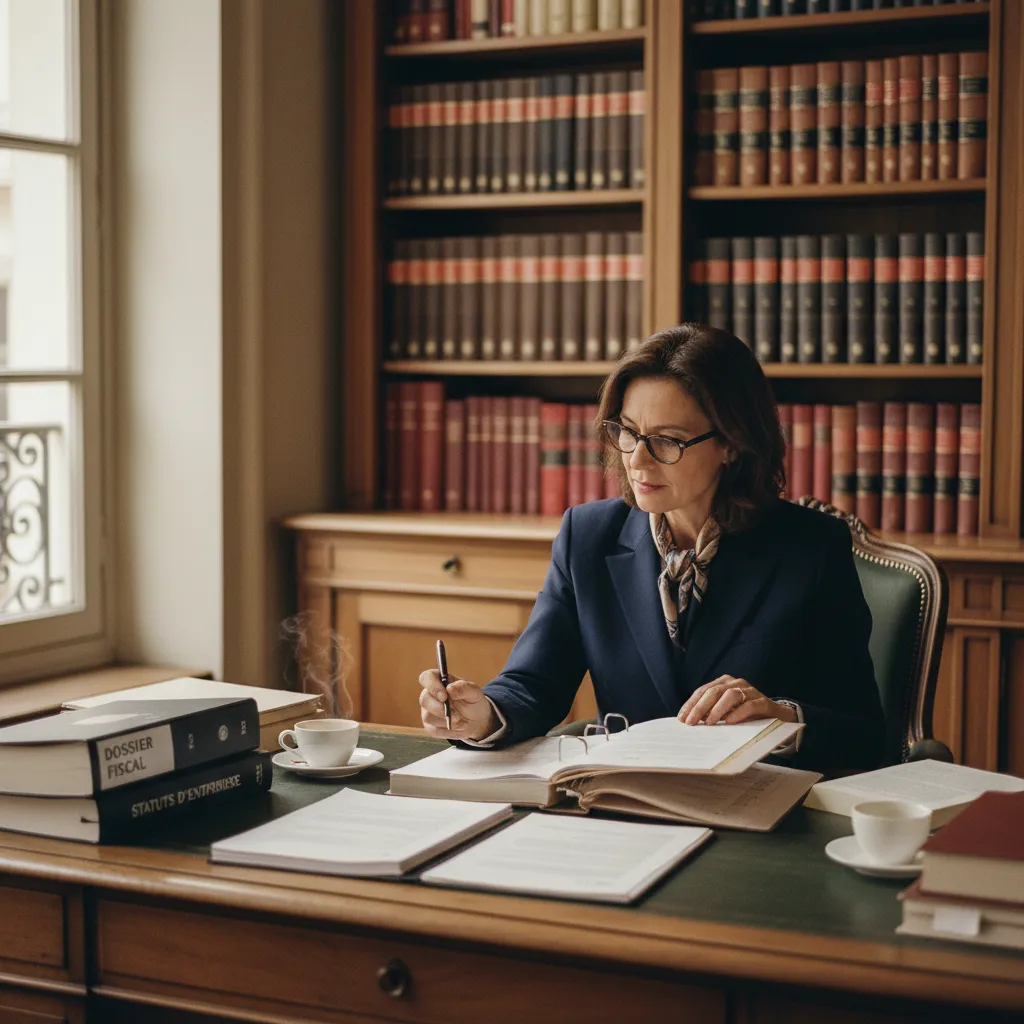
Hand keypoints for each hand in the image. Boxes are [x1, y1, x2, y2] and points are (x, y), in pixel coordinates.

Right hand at [418, 669, 499, 740]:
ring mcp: (428, 710)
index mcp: (440, 680)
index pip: (427, 677)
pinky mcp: (429, 725)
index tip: (444, 697)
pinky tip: (457, 727)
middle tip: (457, 716)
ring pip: (428, 716)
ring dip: (447, 721)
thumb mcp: (474, 692)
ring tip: (462, 721)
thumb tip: (449, 688)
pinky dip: (447, 731)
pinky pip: (433, 729)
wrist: (476, 720)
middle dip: (441, 709)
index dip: (432, 686)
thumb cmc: (474, 701)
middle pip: (424, 699)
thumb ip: (463, 688)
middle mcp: (430, 694)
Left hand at [677, 675, 797, 726]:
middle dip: (699, 707)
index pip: (703, 691)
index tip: (682, 718)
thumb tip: (691, 722)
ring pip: (730, 695)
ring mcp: (751, 691)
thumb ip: (711, 713)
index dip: (691, 704)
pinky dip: (738, 713)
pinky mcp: (764, 702)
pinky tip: (730, 722)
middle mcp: (736, 683)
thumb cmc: (746, 715)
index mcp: (724, 683)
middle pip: (713, 691)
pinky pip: (750, 705)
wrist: (777, 717)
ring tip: (709, 723)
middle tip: (690, 722)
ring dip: (717, 709)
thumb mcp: (726, 713)